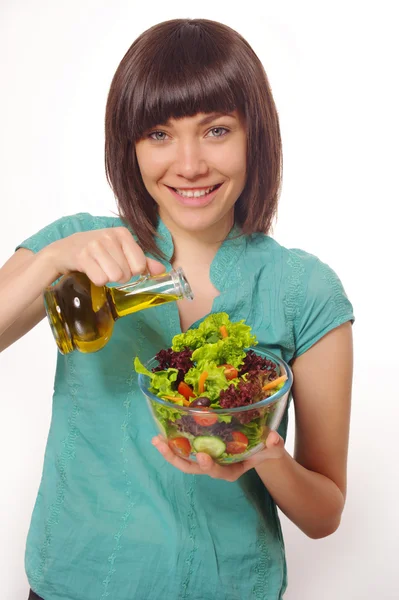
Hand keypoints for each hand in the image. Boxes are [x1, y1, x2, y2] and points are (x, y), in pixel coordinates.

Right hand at [41, 227, 164, 284]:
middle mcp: (109, 236)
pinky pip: (100, 279)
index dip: (132, 272)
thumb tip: (161, 270)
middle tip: (107, 268)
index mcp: (122, 233)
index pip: (139, 265)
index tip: (122, 266)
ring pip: (114, 277)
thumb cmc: (97, 251)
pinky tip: (90, 272)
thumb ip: (142, 260)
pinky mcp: (82, 256)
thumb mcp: (120, 251)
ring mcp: (95, 245)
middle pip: (127, 273)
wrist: (65, 250)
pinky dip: (96, 281)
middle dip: (118, 277)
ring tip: (99, 270)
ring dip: (107, 279)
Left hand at [152, 430, 285, 481]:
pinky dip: (172, 444)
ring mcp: (206, 460)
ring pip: (184, 461)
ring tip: (155, 440)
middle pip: (194, 468)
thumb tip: (273, 438)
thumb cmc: (265, 449)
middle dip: (178, 459)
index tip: (202, 456)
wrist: (259, 448)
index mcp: (232, 470)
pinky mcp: (201, 450)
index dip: (210, 466)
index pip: (219, 472)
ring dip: (168, 452)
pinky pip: (184, 450)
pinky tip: (160, 434)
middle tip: (165, 446)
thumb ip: (273, 444)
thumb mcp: (272, 447)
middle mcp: (216, 468)